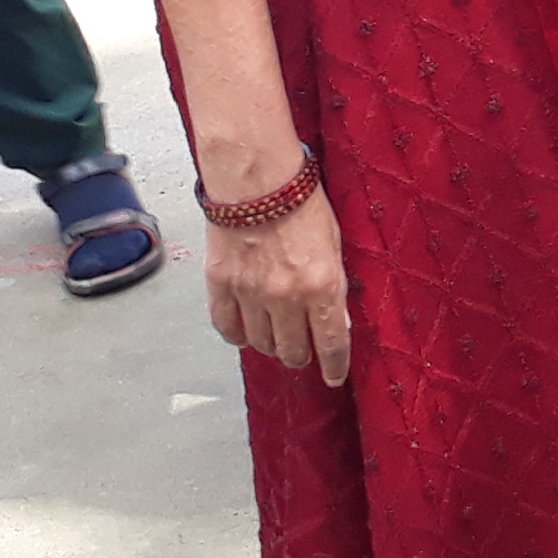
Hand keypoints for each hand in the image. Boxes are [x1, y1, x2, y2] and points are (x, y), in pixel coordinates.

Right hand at [203, 178, 350, 387]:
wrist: (257, 180)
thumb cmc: (303, 204)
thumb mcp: (335, 246)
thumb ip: (334, 286)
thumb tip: (336, 322)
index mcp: (321, 286)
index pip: (331, 343)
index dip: (334, 366)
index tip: (334, 377)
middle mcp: (286, 297)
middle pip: (292, 351)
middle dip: (300, 356)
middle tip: (302, 350)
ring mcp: (250, 294)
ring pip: (260, 343)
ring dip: (270, 345)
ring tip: (275, 335)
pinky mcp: (220, 285)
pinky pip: (226, 327)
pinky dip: (237, 335)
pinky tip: (245, 331)